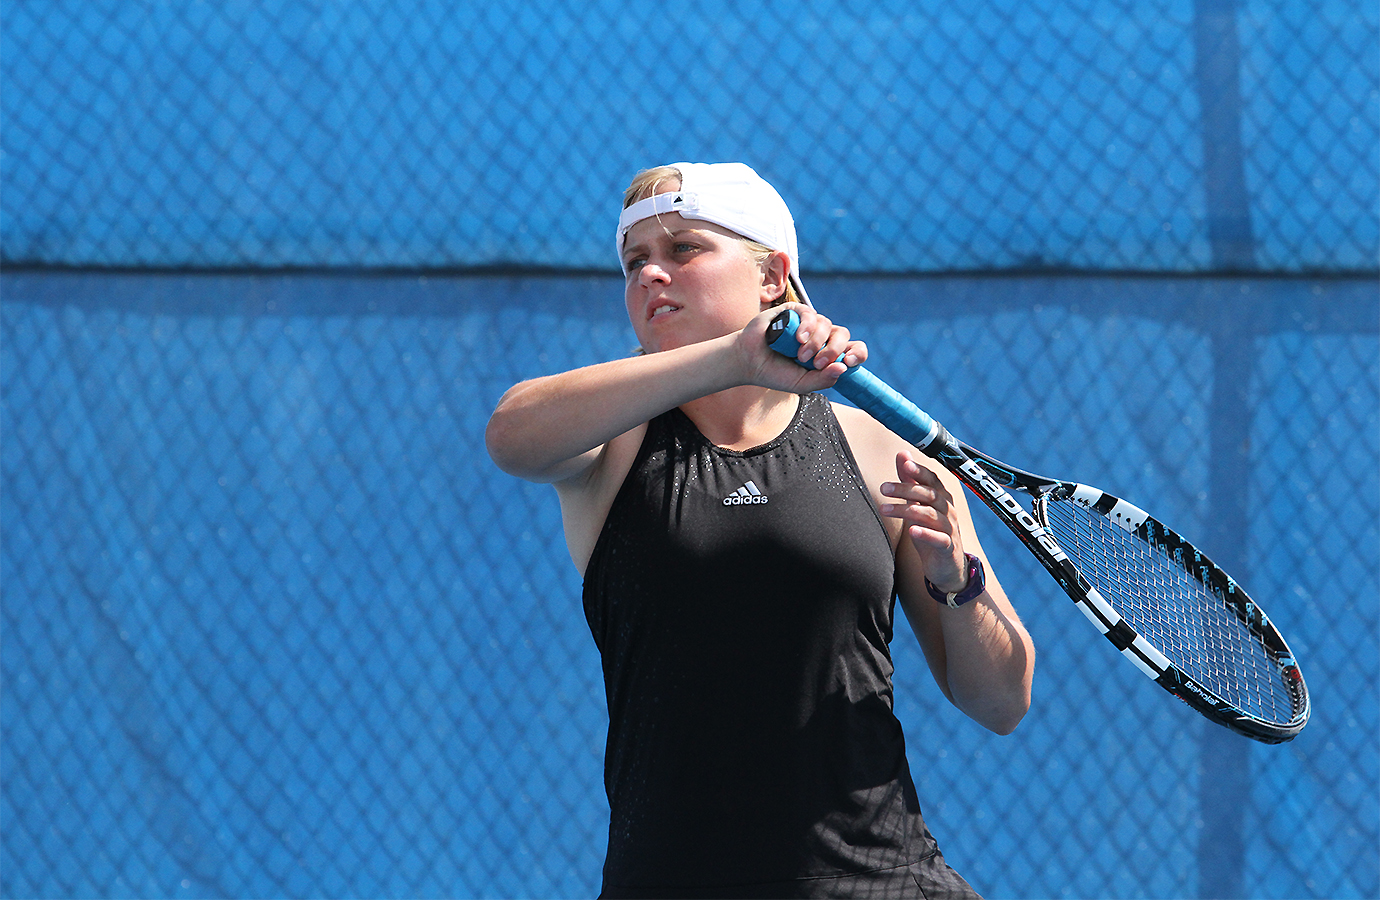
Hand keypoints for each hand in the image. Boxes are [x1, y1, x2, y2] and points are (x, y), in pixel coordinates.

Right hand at [739, 303, 868, 392]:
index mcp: (828, 354)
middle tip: (817, 363)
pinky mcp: (794, 312)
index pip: (853, 349)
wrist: (749, 362)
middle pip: (842, 335)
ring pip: (827, 324)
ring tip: (799, 355)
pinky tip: (798, 338)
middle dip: (833, 350)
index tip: (849, 362)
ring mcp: (809, 323)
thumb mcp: (802, 384)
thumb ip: (822, 380)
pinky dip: (807, 326)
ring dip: (816, 342)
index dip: (857, 354)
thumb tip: (843, 367)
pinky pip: (810, 313)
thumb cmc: (775, 373)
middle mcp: (822, 336)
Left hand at [879, 450, 968, 592]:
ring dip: (907, 510)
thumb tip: (902, 454)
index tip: (905, 464)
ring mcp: (950, 529)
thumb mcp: (918, 505)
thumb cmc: (930, 531)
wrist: (947, 568)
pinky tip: (912, 531)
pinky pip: (939, 539)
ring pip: (930, 515)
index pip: (932, 479)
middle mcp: (948, 511)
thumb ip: (910, 481)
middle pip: (929, 494)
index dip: (920, 471)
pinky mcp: (948, 548)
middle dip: (906, 489)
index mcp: (941, 498)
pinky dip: (926, 534)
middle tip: (883, 488)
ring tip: (885, 509)